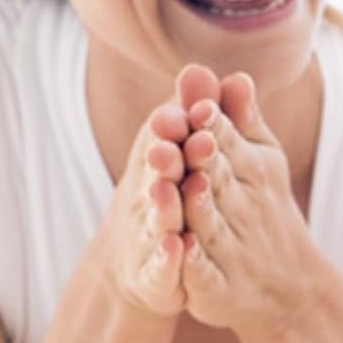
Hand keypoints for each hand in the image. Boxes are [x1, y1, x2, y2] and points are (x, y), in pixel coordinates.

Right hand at [96, 100, 189, 318]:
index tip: (193, 106)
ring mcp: (149, 235)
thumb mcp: (182, 154)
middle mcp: (151, 194)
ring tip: (166, 188)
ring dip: (161, 203)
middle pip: (159, 174)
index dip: (178, 123)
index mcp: (164, 162)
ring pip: (157, 218)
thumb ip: (195, 114)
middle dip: (165, 157)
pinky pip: (161, 266)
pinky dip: (167, 257)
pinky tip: (177, 248)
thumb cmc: (167, 195)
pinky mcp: (153, 273)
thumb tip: (202, 69)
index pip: (170, 139)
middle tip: (171, 142)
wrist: (140, 264)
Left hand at [172, 66, 329, 333]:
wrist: (288, 288)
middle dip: (202, 159)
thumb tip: (234, 74)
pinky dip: (195, 264)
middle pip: (217, 180)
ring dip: (198, 206)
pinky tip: (181, 251)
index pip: (226, 143)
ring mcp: (229, 250)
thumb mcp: (261, 162)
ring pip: (210, 225)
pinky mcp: (216, 289)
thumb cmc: (264, 210)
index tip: (200, 106)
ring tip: (186, 187)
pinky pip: (204, 275)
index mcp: (248, 173)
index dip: (213, 127)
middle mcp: (240, 209)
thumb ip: (241, 120)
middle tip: (185, 136)